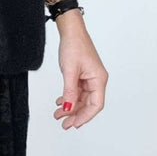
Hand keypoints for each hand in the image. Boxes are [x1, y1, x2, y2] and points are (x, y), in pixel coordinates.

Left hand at [52, 13, 107, 128]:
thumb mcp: (69, 71)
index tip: (74, 124)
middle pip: (88, 104)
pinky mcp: (82, 76)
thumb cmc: (74, 45)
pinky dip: (68, 98)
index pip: (96, 105)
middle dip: (76, 115)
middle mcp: (96, 80)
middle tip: (64, 124)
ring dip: (70, 108)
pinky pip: (77, 92)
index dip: (85, 116)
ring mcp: (89, 78)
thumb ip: (69, 92)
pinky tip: (59, 103)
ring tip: (57, 115)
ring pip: (81, 99)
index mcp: (99, 79)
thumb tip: (67, 108)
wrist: (71, 31)